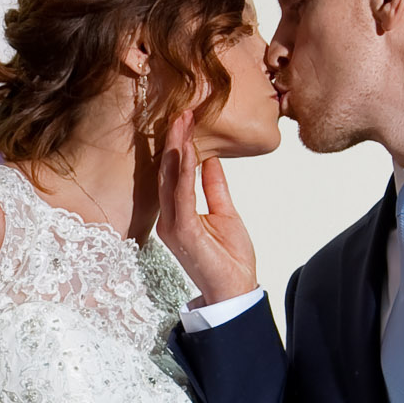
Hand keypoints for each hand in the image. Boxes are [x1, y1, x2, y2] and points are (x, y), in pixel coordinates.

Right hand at [157, 113, 259, 304]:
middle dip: (173, 141)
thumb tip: (210, 159)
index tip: (186, 120)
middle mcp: (169, 219)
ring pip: (171, 180)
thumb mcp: (225, 213)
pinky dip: (185, 171)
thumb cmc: (228, 260)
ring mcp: (173, 226)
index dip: (178, 146)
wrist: (235, 291)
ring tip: (182, 122)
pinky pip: (182, 195)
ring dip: (176, 149)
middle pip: (168, 173)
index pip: (174, 174)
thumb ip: (215, 187)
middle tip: (181, 111)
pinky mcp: (183, 232)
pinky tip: (189, 150)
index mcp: (177, 215)